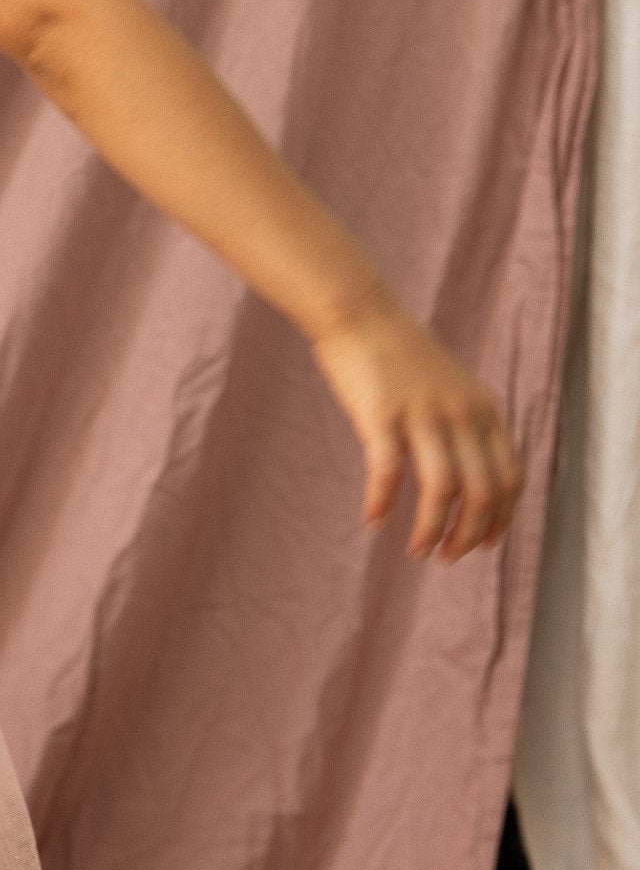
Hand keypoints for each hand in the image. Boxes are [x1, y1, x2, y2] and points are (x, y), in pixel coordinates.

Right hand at [306, 293, 522, 559]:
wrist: (358, 312)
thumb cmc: (396, 355)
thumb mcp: (449, 387)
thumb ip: (463, 425)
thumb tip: (462, 479)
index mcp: (483, 409)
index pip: (510, 478)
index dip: (501, 520)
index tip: (483, 546)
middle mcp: (460, 413)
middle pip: (482, 492)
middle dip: (468, 536)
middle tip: (445, 556)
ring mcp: (422, 413)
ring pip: (442, 490)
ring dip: (430, 531)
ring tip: (416, 552)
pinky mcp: (380, 414)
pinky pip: (388, 471)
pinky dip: (381, 502)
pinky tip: (371, 520)